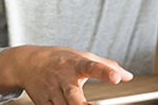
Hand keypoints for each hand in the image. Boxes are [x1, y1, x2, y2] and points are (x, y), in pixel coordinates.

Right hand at [0, 45, 132, 104]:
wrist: (29, 62)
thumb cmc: (62, 59)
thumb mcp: (84, 57)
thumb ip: (107, 66)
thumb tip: (128, 77)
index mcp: (76, 64)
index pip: (93, 66)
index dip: (105, 72)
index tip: (116, 78)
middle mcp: (63, 78)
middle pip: (73, 95)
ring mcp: (51, 92)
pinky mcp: (43, 102)